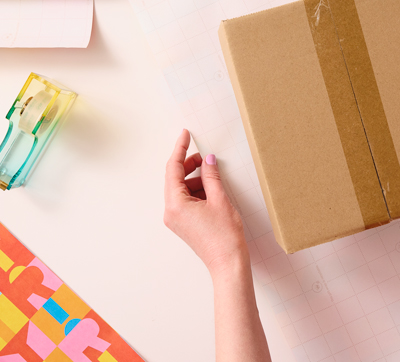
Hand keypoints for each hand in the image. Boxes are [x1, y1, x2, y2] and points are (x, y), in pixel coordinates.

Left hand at [164, 129, 247, 276]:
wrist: (228, 264)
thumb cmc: (224, 236)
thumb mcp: (219, 199)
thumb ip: (211, 176)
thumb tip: (208, 160)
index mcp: (175, 204)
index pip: (173, 168)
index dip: (180, 149)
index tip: (186, 135)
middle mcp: (170, 212)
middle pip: (175, 179)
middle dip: (189, 165)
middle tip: (204, 156)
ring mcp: (176, 219)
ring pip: (181, 189)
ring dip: (195, 179)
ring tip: (213, 177)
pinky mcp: (183, 224)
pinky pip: (186, 200)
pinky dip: (197, 191)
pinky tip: (212, 190)